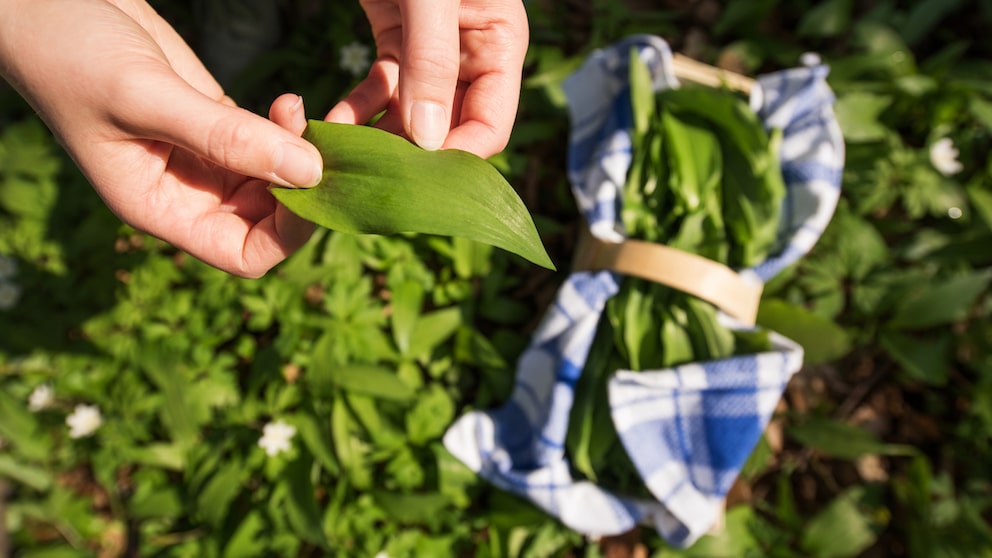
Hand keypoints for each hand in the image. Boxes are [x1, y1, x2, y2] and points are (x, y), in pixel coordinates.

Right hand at [0, 0, 324, 277]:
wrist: (44, 3)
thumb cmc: (70, 54)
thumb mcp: (146, 96)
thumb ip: (225, 136)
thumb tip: (309, 171)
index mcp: (161, 208)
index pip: (244, 253)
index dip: (287, 234)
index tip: (312, 184)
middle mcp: (187, 192)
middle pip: (269, 220)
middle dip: (301, 187)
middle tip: (319, 141)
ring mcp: (203, 157)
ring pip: (275, 179)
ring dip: (300, 154)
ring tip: (298, 110)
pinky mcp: (214, 121)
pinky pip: (267, 142)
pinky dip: (288, 129)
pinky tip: (290, 102)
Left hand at [327, 0, 528, 158]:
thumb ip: (430, 59)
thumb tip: (428, 138)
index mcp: (499, 45)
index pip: (489, 126)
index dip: (456, 156)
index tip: (414, 178)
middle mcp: (471, 57)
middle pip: (449, 128)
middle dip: (412, 155)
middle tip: (373, 178)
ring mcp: (432, 55)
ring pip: (409, 116)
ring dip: (378, 139)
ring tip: (345, 157)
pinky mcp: (396, 45)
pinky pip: (380, 91)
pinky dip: (357, 110)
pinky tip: (333, 125)